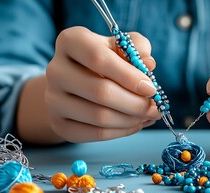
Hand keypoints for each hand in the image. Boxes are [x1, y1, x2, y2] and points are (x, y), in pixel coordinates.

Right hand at [46, 26, 159, 142]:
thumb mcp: (121, 46)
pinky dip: (122, 132)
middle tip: (156, 109)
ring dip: (132, 120)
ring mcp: (53, 99)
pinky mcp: (59, 124)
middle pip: (101, 92)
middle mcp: (56, 69)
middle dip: (136, 104)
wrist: (75, 84)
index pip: (99, 59)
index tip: (151, 89)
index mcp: (71, 41)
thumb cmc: (105, 60)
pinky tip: (135, 124)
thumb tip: (149, 64)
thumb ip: (137, 47)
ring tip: (148, 116)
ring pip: (100, 117)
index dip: (129, 76)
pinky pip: (96, 134)